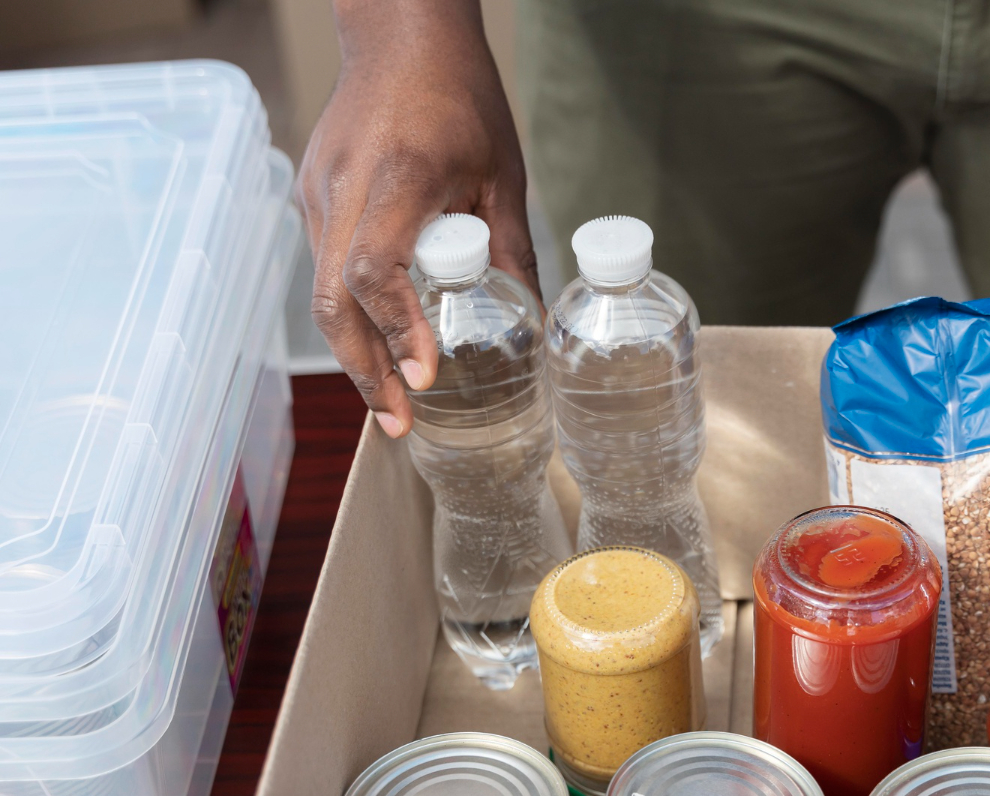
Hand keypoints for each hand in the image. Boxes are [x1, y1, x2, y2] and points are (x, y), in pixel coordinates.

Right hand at [296, 0, 538, 437]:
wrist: (399, 35)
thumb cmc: (458, 96)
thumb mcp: (503, 174)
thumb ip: (514, 250)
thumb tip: (536, 322)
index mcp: (399, 176)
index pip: (376, 267)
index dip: (397, 328)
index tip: (425, 374)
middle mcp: (346, 188)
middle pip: (333, 300)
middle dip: (365, 370)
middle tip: (399, 422)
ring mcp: (319, 193)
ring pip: (322, 291)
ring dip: (355, 352)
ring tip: (391, 403)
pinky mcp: (312, 196)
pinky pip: (325, 268)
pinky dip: (350, 316)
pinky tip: (378, 347)